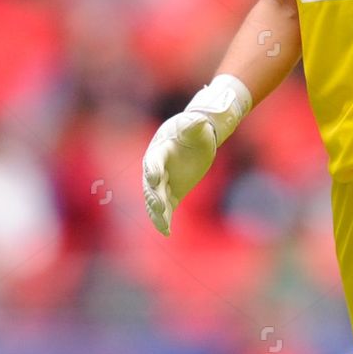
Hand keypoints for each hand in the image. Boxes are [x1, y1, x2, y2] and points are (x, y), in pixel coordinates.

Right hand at [142, 74, 251, 235]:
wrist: (195, 139)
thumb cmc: (194, 129)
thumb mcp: (195, 125)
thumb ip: (194, 126)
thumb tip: (200, 120)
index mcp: (159, 150)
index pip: (154, 161)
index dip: (153, 169)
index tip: (155, 178)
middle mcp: (156, 168)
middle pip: (151, 185)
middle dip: (155, 196)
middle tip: (160, 207)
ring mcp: (163, 183)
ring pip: (155, 200)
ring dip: (157, 213)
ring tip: (162, 225)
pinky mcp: (171, 193)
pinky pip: (166, 209)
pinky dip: (165, 220)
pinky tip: (167, 233)